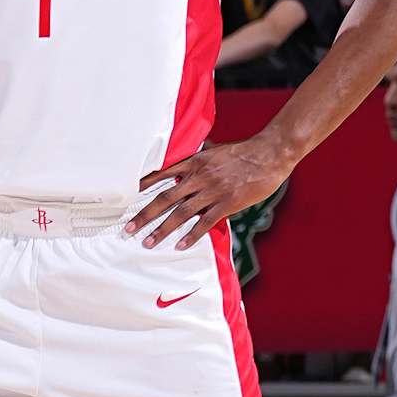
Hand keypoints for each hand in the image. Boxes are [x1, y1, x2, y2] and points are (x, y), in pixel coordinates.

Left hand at [126, 133, 291, 250]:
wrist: (270, 153)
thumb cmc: (244, 152)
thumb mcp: (215, 151)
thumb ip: (200, 160)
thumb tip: (188, 163)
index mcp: (194, 162)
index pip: (161, 174)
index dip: (143, 186)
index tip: (127, 196)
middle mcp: (198, 177)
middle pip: (164, 198)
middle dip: (145, 215)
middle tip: (129, 229)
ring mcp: (212, 191)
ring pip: (180, 213)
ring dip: (162, 230)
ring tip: (147, 242)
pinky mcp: (227, 203)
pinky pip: (204, 222)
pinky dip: (191, 235)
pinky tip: (180, 245)